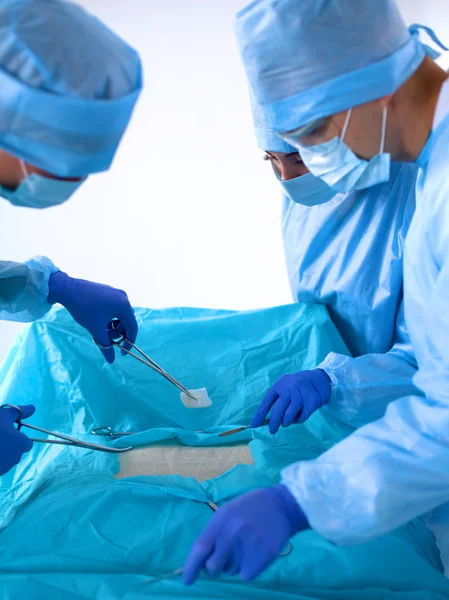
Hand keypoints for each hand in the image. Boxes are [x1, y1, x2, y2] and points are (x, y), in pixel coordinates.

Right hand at [0, 405, 34, 475]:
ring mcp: (4, 468)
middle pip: (16, 452)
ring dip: (1, 453)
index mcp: (22, 444)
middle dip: (8, 446)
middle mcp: (16, 458)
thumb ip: (20, 412)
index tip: (8, 433)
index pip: (27, 443)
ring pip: (5, 459)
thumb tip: (33, 408)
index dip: (19, 438)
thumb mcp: (4, 415)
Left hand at [48, 270, 137, 363]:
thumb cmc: (84, 309)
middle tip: (107, 337)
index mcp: (124, 306)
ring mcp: (116, 293)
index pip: (133, 328)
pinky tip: (98, 318)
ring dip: (113, 325)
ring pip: (121, 314)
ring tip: (101, 328)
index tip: (122, 352)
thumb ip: (106, 346)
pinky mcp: (109, 290)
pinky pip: (115, 307)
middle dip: (118, 332)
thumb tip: (111, 361)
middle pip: (127, 321)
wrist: (67, 289)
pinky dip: (110, 316)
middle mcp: (124, 298)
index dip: (129, 342)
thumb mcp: (96, 330)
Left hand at [183, 485, 307, 583]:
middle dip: (215, 567)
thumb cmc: (251, 508)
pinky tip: (255, 552)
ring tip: (246, 546)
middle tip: (225, 556)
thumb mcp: (228, 513)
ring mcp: (247, 547)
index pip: (200, 549)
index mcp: (221, 520)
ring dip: (234, 564)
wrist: (282, 506)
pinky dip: (248, 568)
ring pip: (230, 571)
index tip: (186, 580)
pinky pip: (245, 575)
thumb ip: (215, 533)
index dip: (190, 567)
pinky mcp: (261, 558)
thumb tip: (201, 560)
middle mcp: (231, 534)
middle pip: (213, 567)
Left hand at [252, 369, 330, 433]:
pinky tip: (299, 414)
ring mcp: (301, 395)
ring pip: (289, 416)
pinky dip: (298, 420)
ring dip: (287, 422)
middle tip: (272, 430)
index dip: (260, 414)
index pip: (267, 402)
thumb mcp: (286, 386)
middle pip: (278, 411)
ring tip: (288, 420)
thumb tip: (268, 419)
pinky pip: (301, 418)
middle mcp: (289, 389)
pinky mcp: (311, 402)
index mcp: (280, 385)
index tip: (254, 425)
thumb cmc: (298, 385)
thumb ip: (278, 399)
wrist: (319, 378)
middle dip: (273, 423)